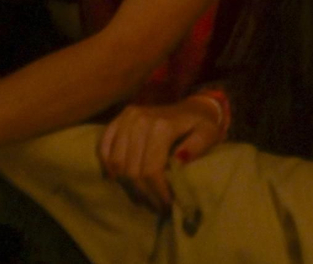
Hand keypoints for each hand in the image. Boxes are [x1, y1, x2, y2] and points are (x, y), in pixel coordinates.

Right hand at [99, 97, 223, 212]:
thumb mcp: (209, 134)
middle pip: (132, 169)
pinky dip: (108, 166)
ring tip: (143, 195)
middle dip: (144, 193)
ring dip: (127, 183)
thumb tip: (179, 160)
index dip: (157, 192)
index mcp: (162, 126)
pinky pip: (103, 147)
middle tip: (155, 204)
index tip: (166, 205)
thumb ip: (197, 147)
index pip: (151, 169)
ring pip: (116, 162)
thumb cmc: (201, 125)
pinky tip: (119, 178)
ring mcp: (126, 118)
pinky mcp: (118, 119)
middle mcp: (140, 120)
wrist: (192, 107)